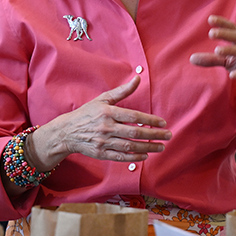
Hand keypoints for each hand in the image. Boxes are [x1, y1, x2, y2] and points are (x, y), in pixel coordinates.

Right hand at [29, 75, 171, 169]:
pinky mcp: (101, 153)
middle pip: (134, 132)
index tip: (163, 123)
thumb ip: (122, 91)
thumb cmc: (87, 113)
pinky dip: (134, 157)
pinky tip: (145, 156)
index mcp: (108, 112)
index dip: (150, 120)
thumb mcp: (103, 99)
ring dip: (148, 147)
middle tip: (168, 135)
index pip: (134, 116)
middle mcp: (106, 127)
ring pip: (130, 146)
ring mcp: (103, 142)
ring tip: (161, 147)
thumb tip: (138, 78)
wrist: (67, 132)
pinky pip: (121, 156)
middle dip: (154, 135)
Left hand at [189, 15, 235, 91]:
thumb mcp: (227, 61)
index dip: (223, 23)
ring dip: (231, 50)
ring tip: (217, 51)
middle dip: (225, 33)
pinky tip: (231, 75)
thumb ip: (211, 59)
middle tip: (211, 33)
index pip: (233, 28)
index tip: (210, 18)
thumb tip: (191, 58)